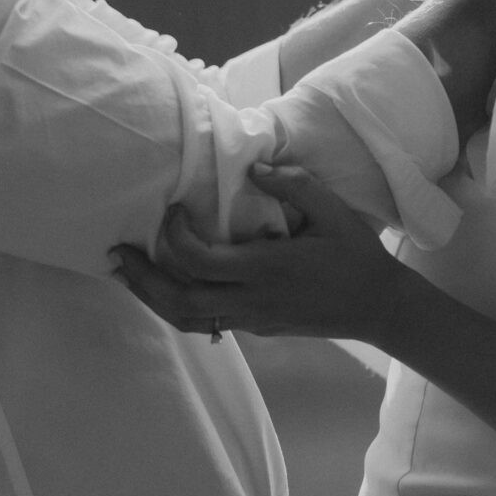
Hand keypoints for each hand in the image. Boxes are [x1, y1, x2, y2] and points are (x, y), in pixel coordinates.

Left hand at [111, 167, 403, 343]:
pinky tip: (164, 283)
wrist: (378, 307)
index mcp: (266, 270)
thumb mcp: (333, 210)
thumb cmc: (355, 255)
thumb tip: (254, 167)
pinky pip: (205, 322)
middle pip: (179, 301)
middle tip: (117, 253)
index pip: (199, 261)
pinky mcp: (256, 329)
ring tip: (127, 273)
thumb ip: (293, 184)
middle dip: (143, 278)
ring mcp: (252, 320)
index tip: (172, 209)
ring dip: (152, 297)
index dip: (174, 236)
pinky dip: (176, 304)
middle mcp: (252, 301)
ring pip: (186, 320)